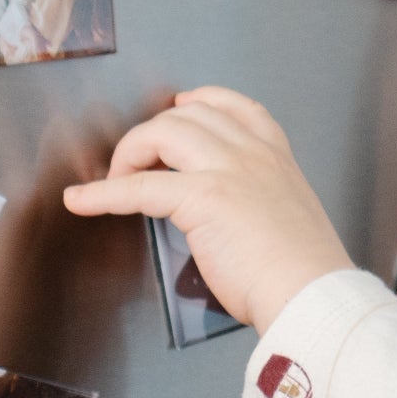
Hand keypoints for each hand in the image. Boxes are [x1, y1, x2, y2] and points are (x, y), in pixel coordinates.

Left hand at [62, 87, 353, 331]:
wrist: (313, 296)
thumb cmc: (305, 274)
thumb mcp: (290, 219)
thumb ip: (258, 201)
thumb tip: (227, 216)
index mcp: (278, 159)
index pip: (237, 107)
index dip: (200, 102)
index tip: (181, 108)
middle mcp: (254, 154)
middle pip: (187, 114)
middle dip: (153, 134)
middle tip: (138, 165)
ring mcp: (228, 170)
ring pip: (161, 132)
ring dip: (129, 153)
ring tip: (117, 180)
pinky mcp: (202, 197)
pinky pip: (138, 187)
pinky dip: (103, 193)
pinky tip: (83, 200)